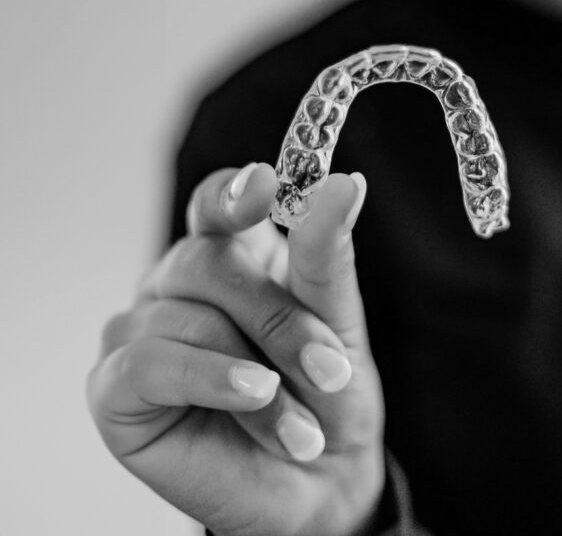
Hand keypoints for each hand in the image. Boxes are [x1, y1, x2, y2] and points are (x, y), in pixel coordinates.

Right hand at [87, 163, 384, 535]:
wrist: (317, 484)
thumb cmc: (325, 397)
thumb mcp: (337, 322)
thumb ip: (326, 255)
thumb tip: (341, 184)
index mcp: (230, 256)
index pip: (216, 203)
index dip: (235, 192)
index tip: (267, 184)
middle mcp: (177, 284)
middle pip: (209, 260)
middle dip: (277, 317)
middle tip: (330, 370)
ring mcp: (140, 331)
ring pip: (187, 316)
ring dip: (260, 373)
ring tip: (302, 426)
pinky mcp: (115, 388)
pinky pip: (149, 362)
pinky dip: (209, 379)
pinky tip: (252, 397)